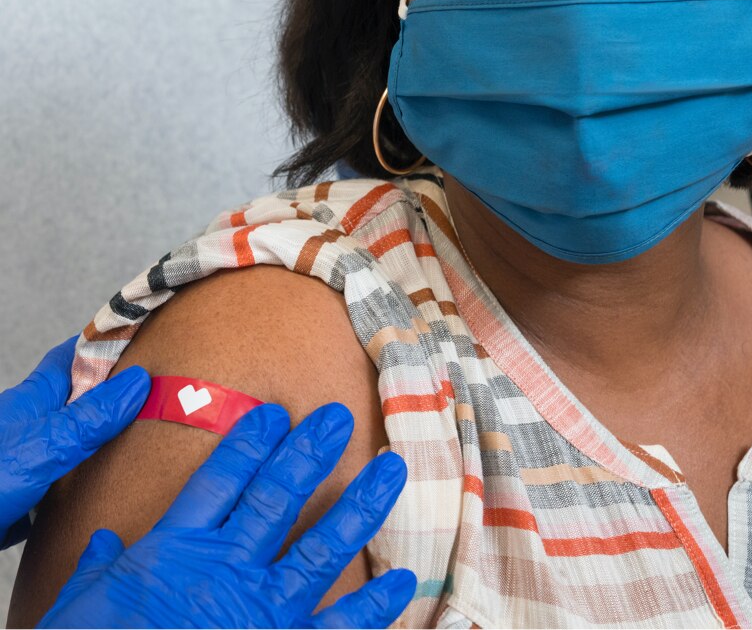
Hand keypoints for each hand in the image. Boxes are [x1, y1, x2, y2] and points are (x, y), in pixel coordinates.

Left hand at [0, 335, 149, 548]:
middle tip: (158, 391)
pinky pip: (62, 487)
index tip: (141, 333)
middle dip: (114, 394)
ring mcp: (25, 464)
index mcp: (32, 401)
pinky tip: (106, 496)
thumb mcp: (44, 446)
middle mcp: (30, 428)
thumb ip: (90, 418)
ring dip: (102, 444)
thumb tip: (140, 381)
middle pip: (78, 400)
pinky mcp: (21, 501)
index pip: (72, 357)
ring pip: (72, 444)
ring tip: (146, 443)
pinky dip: (85, 488)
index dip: (104, 342)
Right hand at [39, 402, 415, 628]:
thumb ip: (98, 571)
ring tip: (392, 468)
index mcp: (171, 555)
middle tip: (337, 418)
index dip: (247, 444)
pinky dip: (372, 607)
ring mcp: (257, 615)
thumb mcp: (78, 612)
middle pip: (274, 499)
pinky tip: (404, 581)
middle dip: (308, 454)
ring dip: (358, 506)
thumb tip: (106, 541)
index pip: (216, 483)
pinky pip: (335, 629)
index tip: (273, 414)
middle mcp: (221, 574)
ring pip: (318, 549)